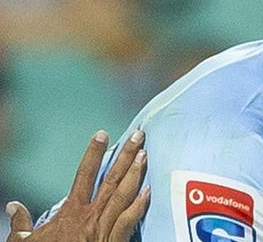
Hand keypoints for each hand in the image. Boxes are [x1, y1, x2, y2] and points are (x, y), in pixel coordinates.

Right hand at [5, 130, 149, 241]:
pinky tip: (149, 191)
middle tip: (138, 135)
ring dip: (136, 173)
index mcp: (72, 212)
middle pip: (111, 179)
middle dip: (126, 155)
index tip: (102, 134)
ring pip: (123, 195)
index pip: (84, 174)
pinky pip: (129, 221)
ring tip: (145, 154)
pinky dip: (139, 206)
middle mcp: (90, 216)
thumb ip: (22, 224)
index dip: (94, 153)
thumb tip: (13, 207)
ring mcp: (104, 228)